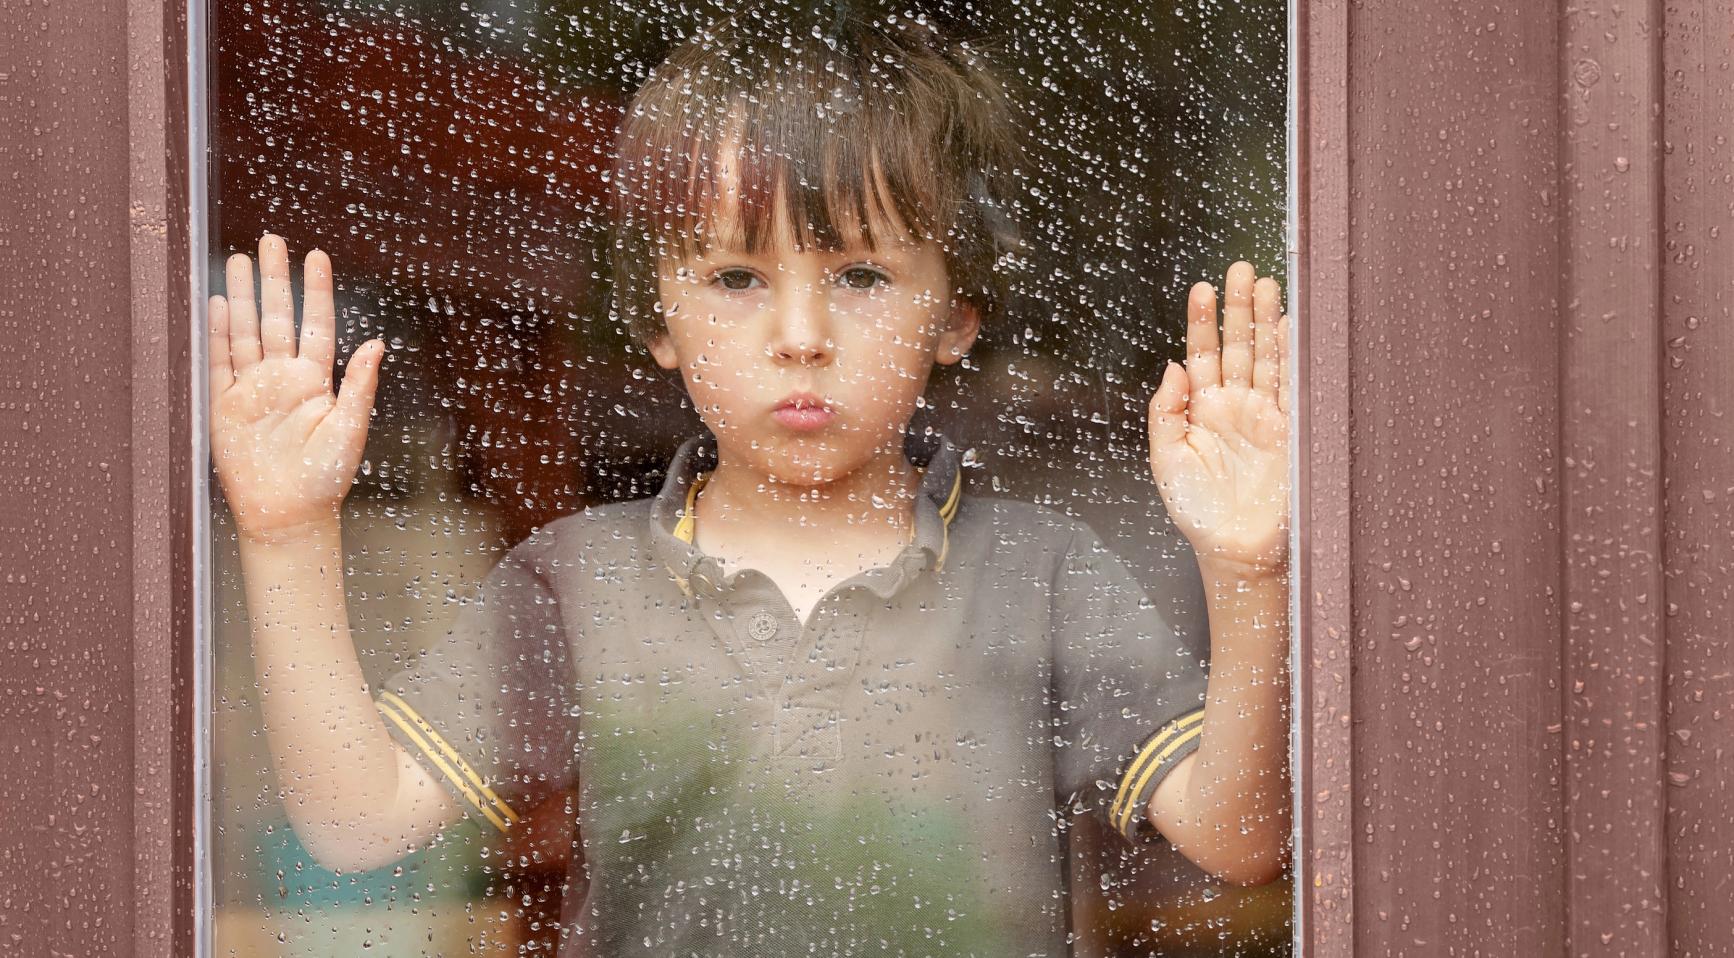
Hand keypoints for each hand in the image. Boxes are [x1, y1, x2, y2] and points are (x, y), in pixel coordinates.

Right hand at [210, 233, 384, 542]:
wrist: (288, 515)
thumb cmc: (325, 478)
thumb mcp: (351, 429)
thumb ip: (360, 385)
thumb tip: (378, 343)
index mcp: (317, 381)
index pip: (316, 324)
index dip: (316, 290)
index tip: (317, 255)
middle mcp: (284, 378)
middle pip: (277, 317)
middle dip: (274, 279)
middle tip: (271, 240)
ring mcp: (252, 389)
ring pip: (246, 331)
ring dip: (242, 296)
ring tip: (238, 259)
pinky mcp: (224, 406)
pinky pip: (219, 362)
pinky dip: (217, 334)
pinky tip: (216, 305)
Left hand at [1147, 261, 1290, 573]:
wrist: (1237, 552)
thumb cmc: (1198, 513)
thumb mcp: (1166, 460)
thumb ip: (1165, 412)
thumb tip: (1173, 366)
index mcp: (1202, 411)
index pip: (1203, 355)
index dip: (1203, 323)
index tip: (1202, 288)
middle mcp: (1236, 407)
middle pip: (1239, 347)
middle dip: (1239, 309)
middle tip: (1241, 269)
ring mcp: (1266, 417)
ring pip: (1267, 359)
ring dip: (1268, 322)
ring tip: (1267, 284)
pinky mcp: (1292, 432)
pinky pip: (1293, 387)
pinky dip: (1294, 357)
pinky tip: (1293, 328)